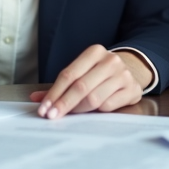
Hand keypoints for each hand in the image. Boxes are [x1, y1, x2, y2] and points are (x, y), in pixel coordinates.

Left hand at [29, 45, 151, 118]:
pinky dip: (98, 111)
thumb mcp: (81, 72)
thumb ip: (60, 85)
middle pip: (80, 87)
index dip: (54, 93)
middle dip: (63, 104)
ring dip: (80, 109)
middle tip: (52, 116)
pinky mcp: (132, 90)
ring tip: (73, 113)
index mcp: (94, 52)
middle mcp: (110, 61)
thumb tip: (36, 98)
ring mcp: (123, 75)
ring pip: (94, 99)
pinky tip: (96, 109)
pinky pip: (108, 106)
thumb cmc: (100, 73)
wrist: (132, 70)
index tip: (44, 108)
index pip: (69, 74)